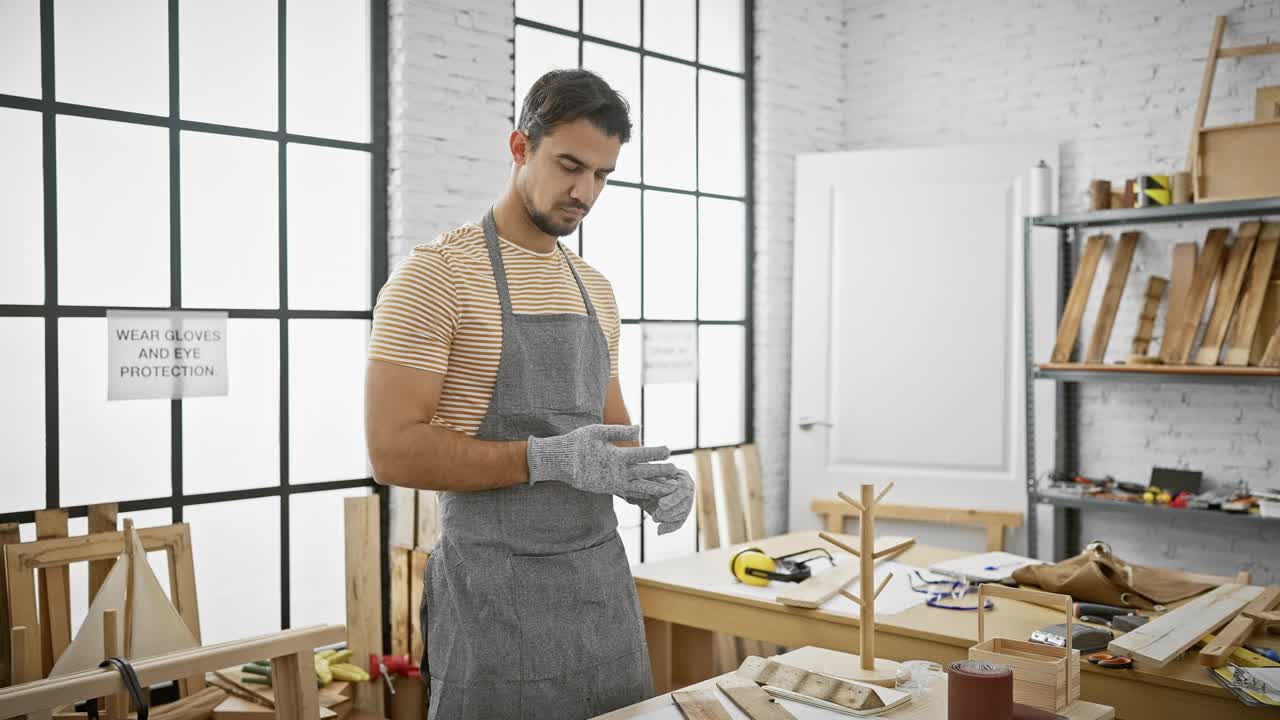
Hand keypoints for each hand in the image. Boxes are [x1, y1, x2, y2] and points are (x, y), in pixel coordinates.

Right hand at [527, 424, 676, 499]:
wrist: (560, 463)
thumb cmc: (578, 443)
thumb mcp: (597, 432)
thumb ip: (619, 431)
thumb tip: (639, 428)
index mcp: (616, 456)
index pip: (642, 454)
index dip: (657, 452)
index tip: (669, 449)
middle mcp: (617, 472)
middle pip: (645, 472)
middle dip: (662, 472)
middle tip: (677, 471)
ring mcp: (613, 483)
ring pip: (640, 487)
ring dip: (656, 487)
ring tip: (671, 489)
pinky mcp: (609, 489)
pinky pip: (629, 493)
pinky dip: (642, 494)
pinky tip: (652, 495)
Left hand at [628, 469, 693, 534]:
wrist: (642, 486)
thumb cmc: (646, 478)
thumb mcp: (650, 478)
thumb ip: (656, 483)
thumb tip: (664, 486)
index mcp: (683, 477)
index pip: (683, 489)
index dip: (673, 499)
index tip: (661, 504)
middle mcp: (688, 488)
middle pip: (685, 504)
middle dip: (670, 512)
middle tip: (656, 514)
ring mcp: (687, 501)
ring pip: (682, 515)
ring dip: (668, 519)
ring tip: (654, 517)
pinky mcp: (681, 512)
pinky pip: (678, 523)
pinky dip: (669, 527)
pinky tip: (659, 530)